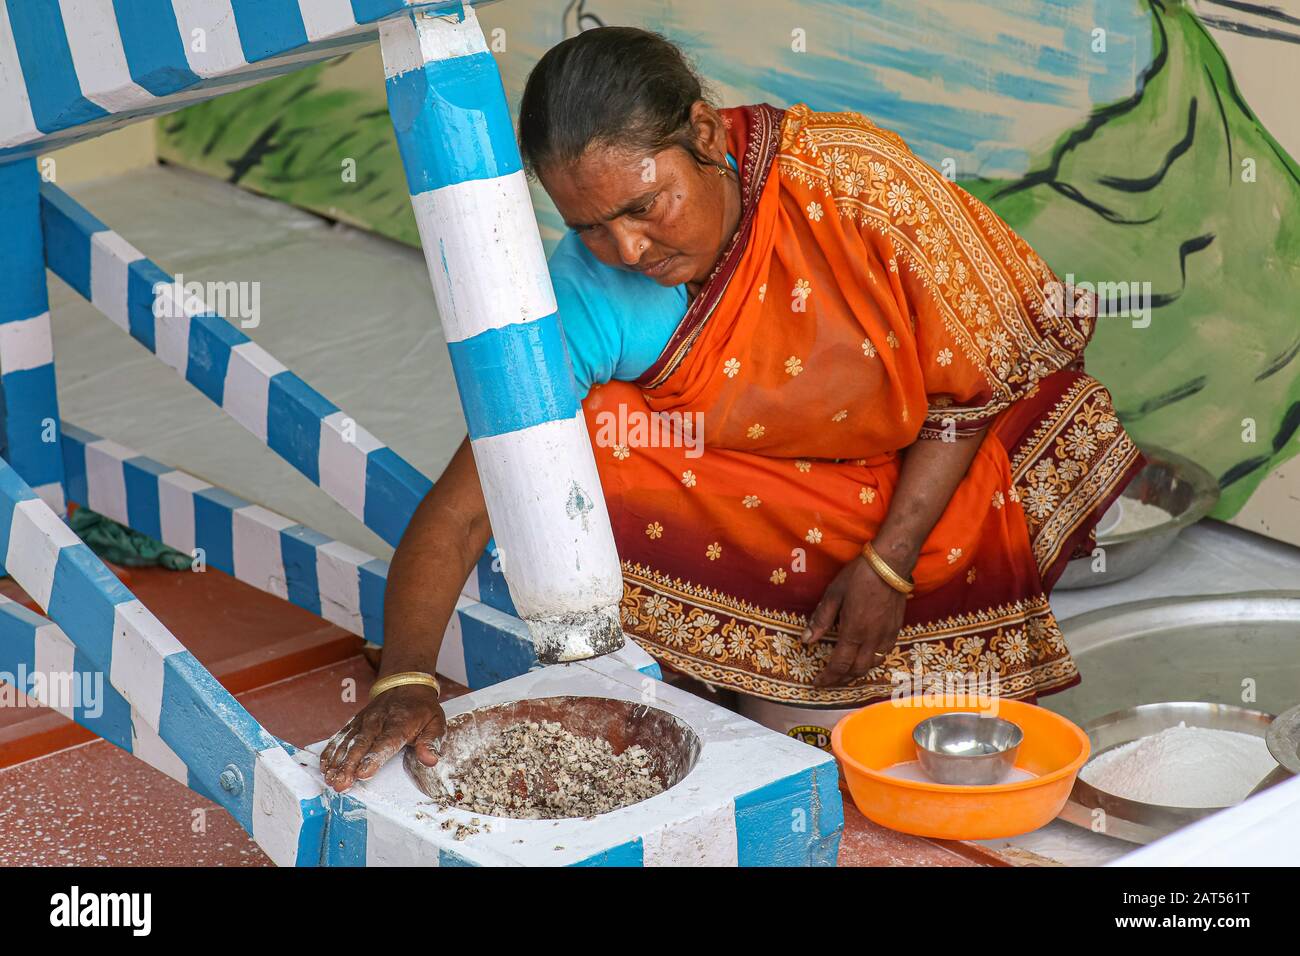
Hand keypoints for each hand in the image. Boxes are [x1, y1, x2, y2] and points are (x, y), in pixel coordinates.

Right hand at [319, 684, 445, 791]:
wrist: (405, 685)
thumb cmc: (421, 710)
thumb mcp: (435, 723)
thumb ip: (431, 742)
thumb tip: (430, 760)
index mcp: (400, 724)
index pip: (385, 743)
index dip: (373, 758)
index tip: (363, 774)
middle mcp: (378, 721)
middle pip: (361, 745)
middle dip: (349, 765)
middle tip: (340, 784)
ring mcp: (363, 721)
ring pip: (347, 742)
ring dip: (337, 761)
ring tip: (330, 779)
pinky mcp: (354, 722)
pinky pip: (340, 736)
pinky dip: (331, 751)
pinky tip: (325, 766)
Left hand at [802, 556, 906, 686]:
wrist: (890, 565)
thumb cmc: (858, 576)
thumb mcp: (833, 595)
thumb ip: (820, 619)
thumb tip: (806, 640)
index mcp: (853, 632)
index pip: (839, 664)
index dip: (828, 677)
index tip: (817, 683)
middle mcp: (871, 639)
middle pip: (856, 670)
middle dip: (841, 680)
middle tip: (829, 681)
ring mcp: (886, 635)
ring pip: (872, 665)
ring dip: (857, 673)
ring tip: (845, 674)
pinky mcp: (896, 630)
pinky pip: (884, 655)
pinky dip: (872, 662)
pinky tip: (865, 659)